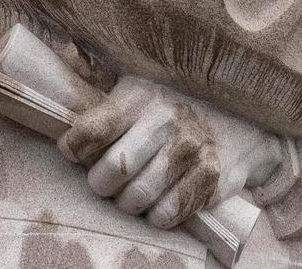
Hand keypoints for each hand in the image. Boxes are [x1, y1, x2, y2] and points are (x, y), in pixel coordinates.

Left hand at [59, 75, 284, 229]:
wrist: (242, 116)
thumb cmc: (175, 104)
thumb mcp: (140, 86)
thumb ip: (104, 99)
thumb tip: (60, 92)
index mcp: (142, 95)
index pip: (92, 129)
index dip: (74, 147)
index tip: (73, 151)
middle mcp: (166, 120)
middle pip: (112, 171)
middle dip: (100, 183)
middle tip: (106, 180)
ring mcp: (191, 150)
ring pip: (137, 198)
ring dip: (127, 202)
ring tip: (131, 192)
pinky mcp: (210, 178)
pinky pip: (167, 214)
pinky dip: (155, 214)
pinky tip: (158, 200)